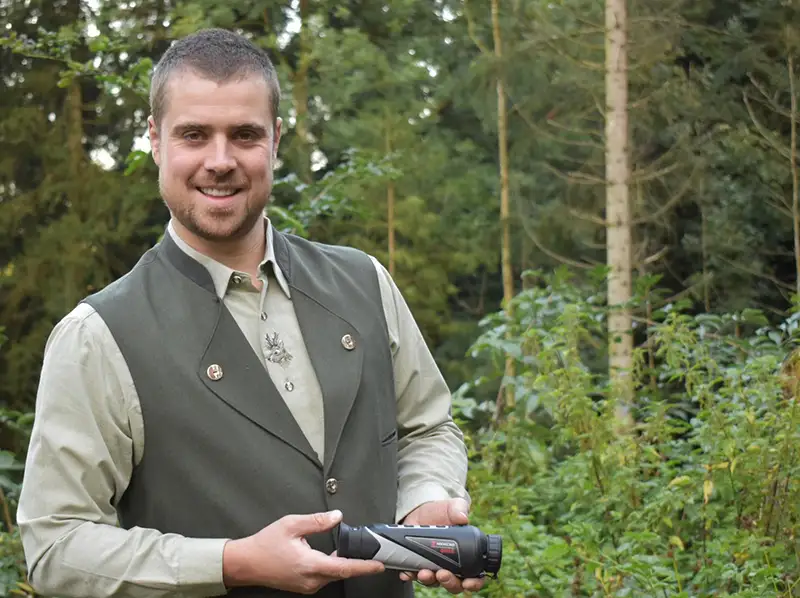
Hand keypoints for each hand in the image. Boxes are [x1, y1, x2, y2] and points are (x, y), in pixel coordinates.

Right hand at [223, 509, 383, 593]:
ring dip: (344, 565)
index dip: (364, 567)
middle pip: (341, 572)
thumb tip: (337, 517)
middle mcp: (310, 579)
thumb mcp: (291, 524)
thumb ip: (317, 521)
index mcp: (309, 565)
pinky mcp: (303, 585)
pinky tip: (334, 557)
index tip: (379, 565)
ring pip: (333, 575)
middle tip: (373, 554)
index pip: (344, 568)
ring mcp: (307, 585)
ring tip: (356, 553)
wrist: (246, 563)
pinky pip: (324, 577)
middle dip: (358, 564)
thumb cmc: (265, 544)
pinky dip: (332, 567)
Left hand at [399, 498, 486, 594]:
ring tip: (424, 573)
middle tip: (442, 574)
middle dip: (449, 582)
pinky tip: (408, 572)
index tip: (467, 583)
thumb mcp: (452, 507)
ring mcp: (434, 567)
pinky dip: (411, 575)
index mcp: (465, 555)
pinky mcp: (418, 564)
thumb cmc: (441, 512)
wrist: (420, 511)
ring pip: (434, 582)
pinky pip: (414, 575)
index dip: (474, 583)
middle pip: (454, 584)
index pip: (475, 576)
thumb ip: (459, 509)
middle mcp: (451, 565)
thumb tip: (462, 517)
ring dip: (429, 581)